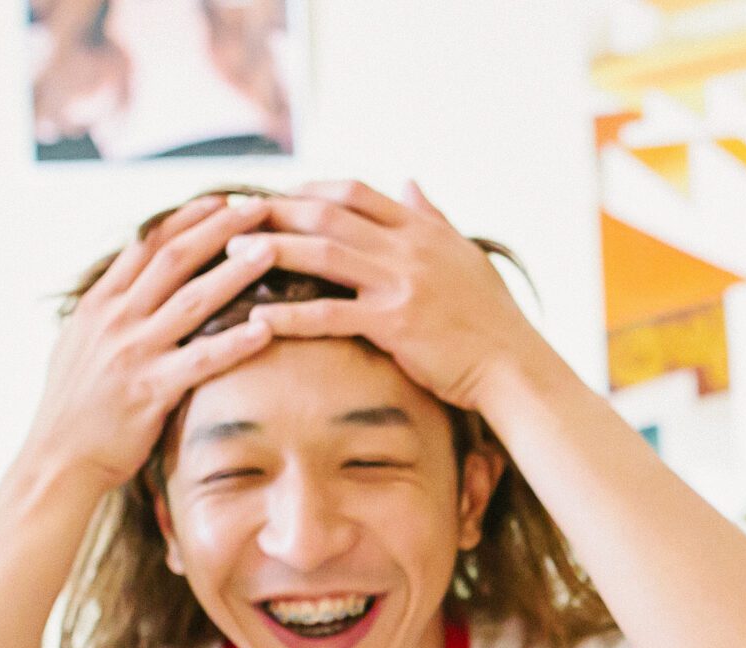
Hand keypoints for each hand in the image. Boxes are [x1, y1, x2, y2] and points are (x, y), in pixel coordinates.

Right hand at [19, 194, 279, 488]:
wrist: (56, 458)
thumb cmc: (74, 407)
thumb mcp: (79, 345)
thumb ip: (107, 313)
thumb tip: (130, 286)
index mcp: (99, 303)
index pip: (146, 244)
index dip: (187, 218)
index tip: (222, 201)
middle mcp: (115, 318)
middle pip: (174, 258)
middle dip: (219, 228)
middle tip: (260, 207)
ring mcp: (133, 352)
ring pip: (192, 299)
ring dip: (236, 271)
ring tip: (273, 248)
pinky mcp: (150, 390)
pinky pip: (201, 360)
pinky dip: (236, 342)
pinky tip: (268, 329)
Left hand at [236, 179, 547, 413]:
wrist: (515, 366)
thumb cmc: (492, 318)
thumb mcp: (465, 255)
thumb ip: (432, 217)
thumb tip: (409, 183)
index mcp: (422, 229)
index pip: (355, 191)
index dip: (310, 189)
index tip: (278, 196)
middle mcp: (408, 248)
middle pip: (328, 214)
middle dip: (276, 211)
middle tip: (234, 216)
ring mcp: (401, 284)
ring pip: (323, 255)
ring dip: (272, 250)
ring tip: (230, 255)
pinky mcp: (395, 324)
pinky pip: (330, 315)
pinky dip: (291, 315)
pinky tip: (258, 319)